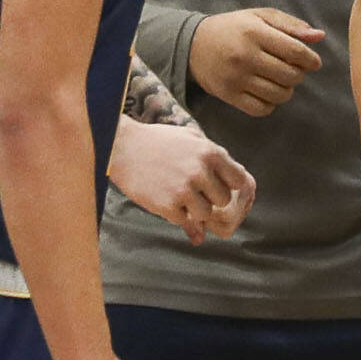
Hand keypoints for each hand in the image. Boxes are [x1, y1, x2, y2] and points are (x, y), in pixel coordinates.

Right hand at [110, 118, 256, 243]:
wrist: (122, 147)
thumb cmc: (159, 142)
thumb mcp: (190, 140)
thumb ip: (214, 159)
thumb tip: (237, 180)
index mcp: (210, 152)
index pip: (238, 179)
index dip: (229, 184)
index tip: (217, 184)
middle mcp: (200, 171)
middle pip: (223, 199)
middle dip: (211, 197)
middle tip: (195, 190)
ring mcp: (184, 190)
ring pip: (206, 213)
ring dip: (195, 209)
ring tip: (179, 194)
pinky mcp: (167, 205)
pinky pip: (183, 220)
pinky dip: (176, 213)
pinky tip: (165, 198)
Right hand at [188, 7, 325, 116]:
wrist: (193, 44)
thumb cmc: (235, 28)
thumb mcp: (260, 17)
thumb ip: (291, 25)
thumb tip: (319, 36)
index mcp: (255, 32)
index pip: (295, 51)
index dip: (311, 59)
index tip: (313, 62)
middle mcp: (245, 56)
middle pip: (290, 75)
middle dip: (298, 74)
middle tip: (292, 69)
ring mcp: (236, 78)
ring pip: (279, 94)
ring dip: (287, 89)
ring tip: (280, 80)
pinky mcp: (228, 95)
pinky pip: (262, 109)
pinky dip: (271, 104)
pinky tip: (267, 92)